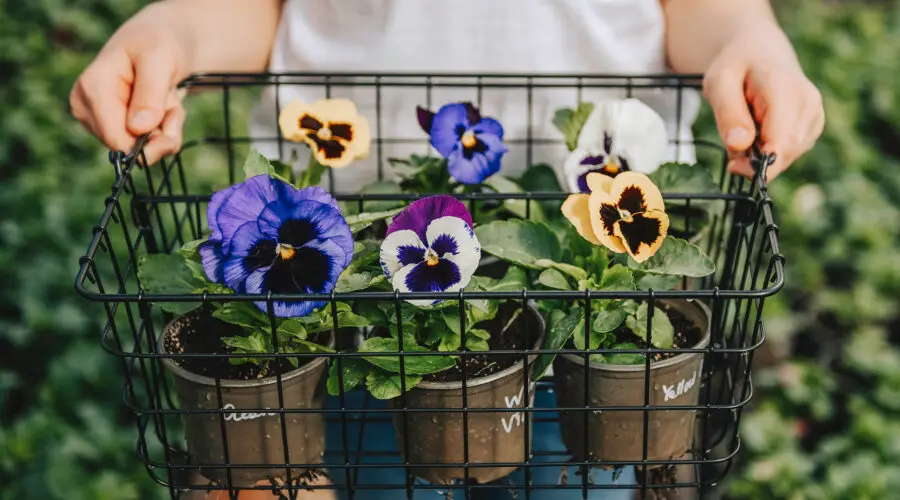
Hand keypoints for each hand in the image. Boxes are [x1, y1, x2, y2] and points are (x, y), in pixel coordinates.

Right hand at [69, 4, 188, 163]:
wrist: (159, 41)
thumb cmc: (158, 44)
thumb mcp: (160, 60)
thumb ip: (150, 94)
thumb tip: (138, 129)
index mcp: (92, 88)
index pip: (116, 139)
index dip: (149, 143)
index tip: (174, 122)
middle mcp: (86, 107)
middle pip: (130, 147)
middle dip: (162, 130)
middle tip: (171, 101)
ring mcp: (95, 119)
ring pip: (141, 147)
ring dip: (165, 127)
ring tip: (166, 97)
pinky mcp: (110, 126)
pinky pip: (145, 144)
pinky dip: (163, 128)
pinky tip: (162, 104)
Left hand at [702, 21, 823, 181]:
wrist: (760, 51)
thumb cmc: (735, 67)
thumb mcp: (719, 83)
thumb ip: (728, 113)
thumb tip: (740, 145)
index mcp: (785, 89)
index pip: (782, 143)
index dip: (759, 165)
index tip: (733, 166)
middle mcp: (808, 103)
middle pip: (785, 154)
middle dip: (756, 161)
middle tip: (732, 144)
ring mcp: (815, 115)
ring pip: (788, 156)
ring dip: (761, 155)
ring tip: (745, 129)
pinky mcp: (813, 126)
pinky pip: (790, 152)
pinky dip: (770, 150)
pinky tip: (759, 131)